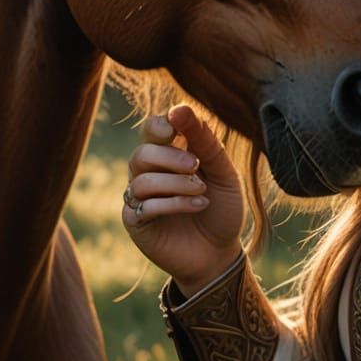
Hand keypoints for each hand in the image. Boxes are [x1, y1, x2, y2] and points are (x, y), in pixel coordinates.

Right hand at [122, 104, 244, 292]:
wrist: (221, 252)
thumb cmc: (222, 208)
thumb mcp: (223, 172)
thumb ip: (206, 142)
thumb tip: (180, 108)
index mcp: (170, 154)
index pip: (153, 128)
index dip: (162, 124)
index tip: (178, 125)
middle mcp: (149, 173)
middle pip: (142, 152)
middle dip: (171, 157)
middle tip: (197, 165)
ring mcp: (140, 198)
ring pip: (142, 179)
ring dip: (176, 182)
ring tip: (202, 191)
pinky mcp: (136, 222)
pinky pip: (143, 205)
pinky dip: (173, 203)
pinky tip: (198, 205)